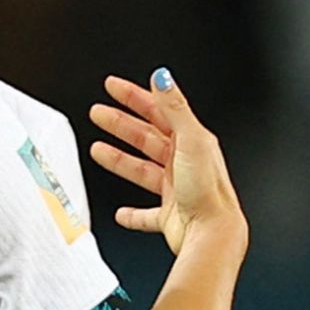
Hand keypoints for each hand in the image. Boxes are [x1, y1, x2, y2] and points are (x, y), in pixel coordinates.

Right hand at [87, 69, 244, 254]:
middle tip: (98, 114)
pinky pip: (146, 213)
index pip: (158, 111)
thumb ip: (174, 107)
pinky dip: (133, 214)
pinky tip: (121, 213)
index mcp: (192, 142)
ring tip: (98, 151)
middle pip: (146, 138)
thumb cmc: (207, 190)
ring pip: (142, 170)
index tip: (113, 87)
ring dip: (119, 160)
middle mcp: (185, 164)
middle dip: (120, 124)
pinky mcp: (170, 216)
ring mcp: (176, 190)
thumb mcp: (191, 140)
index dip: (134, 96)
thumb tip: (163, 77)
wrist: (211, 232)